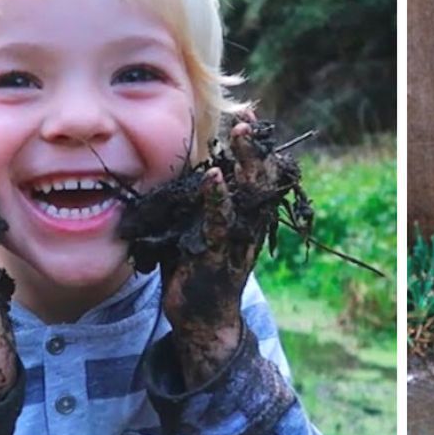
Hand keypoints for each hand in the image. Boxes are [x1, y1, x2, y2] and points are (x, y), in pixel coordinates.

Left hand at [157, 119, 281, 383]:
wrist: (202, 320)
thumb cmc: (196, 270)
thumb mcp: (196, 228)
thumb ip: (192, 201)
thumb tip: (172, 167)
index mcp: (245, 215)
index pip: (255, 173)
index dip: (254, 144)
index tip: (251, 113)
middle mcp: (248, 224)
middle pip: (261, 177)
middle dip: (256, 146)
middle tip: (251, 117)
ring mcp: (237, 239)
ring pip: (249, 194)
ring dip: (247, 162)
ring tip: (242, 133)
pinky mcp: (219, 255)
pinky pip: (220, 222)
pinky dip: (218, 198)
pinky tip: (216, 176)